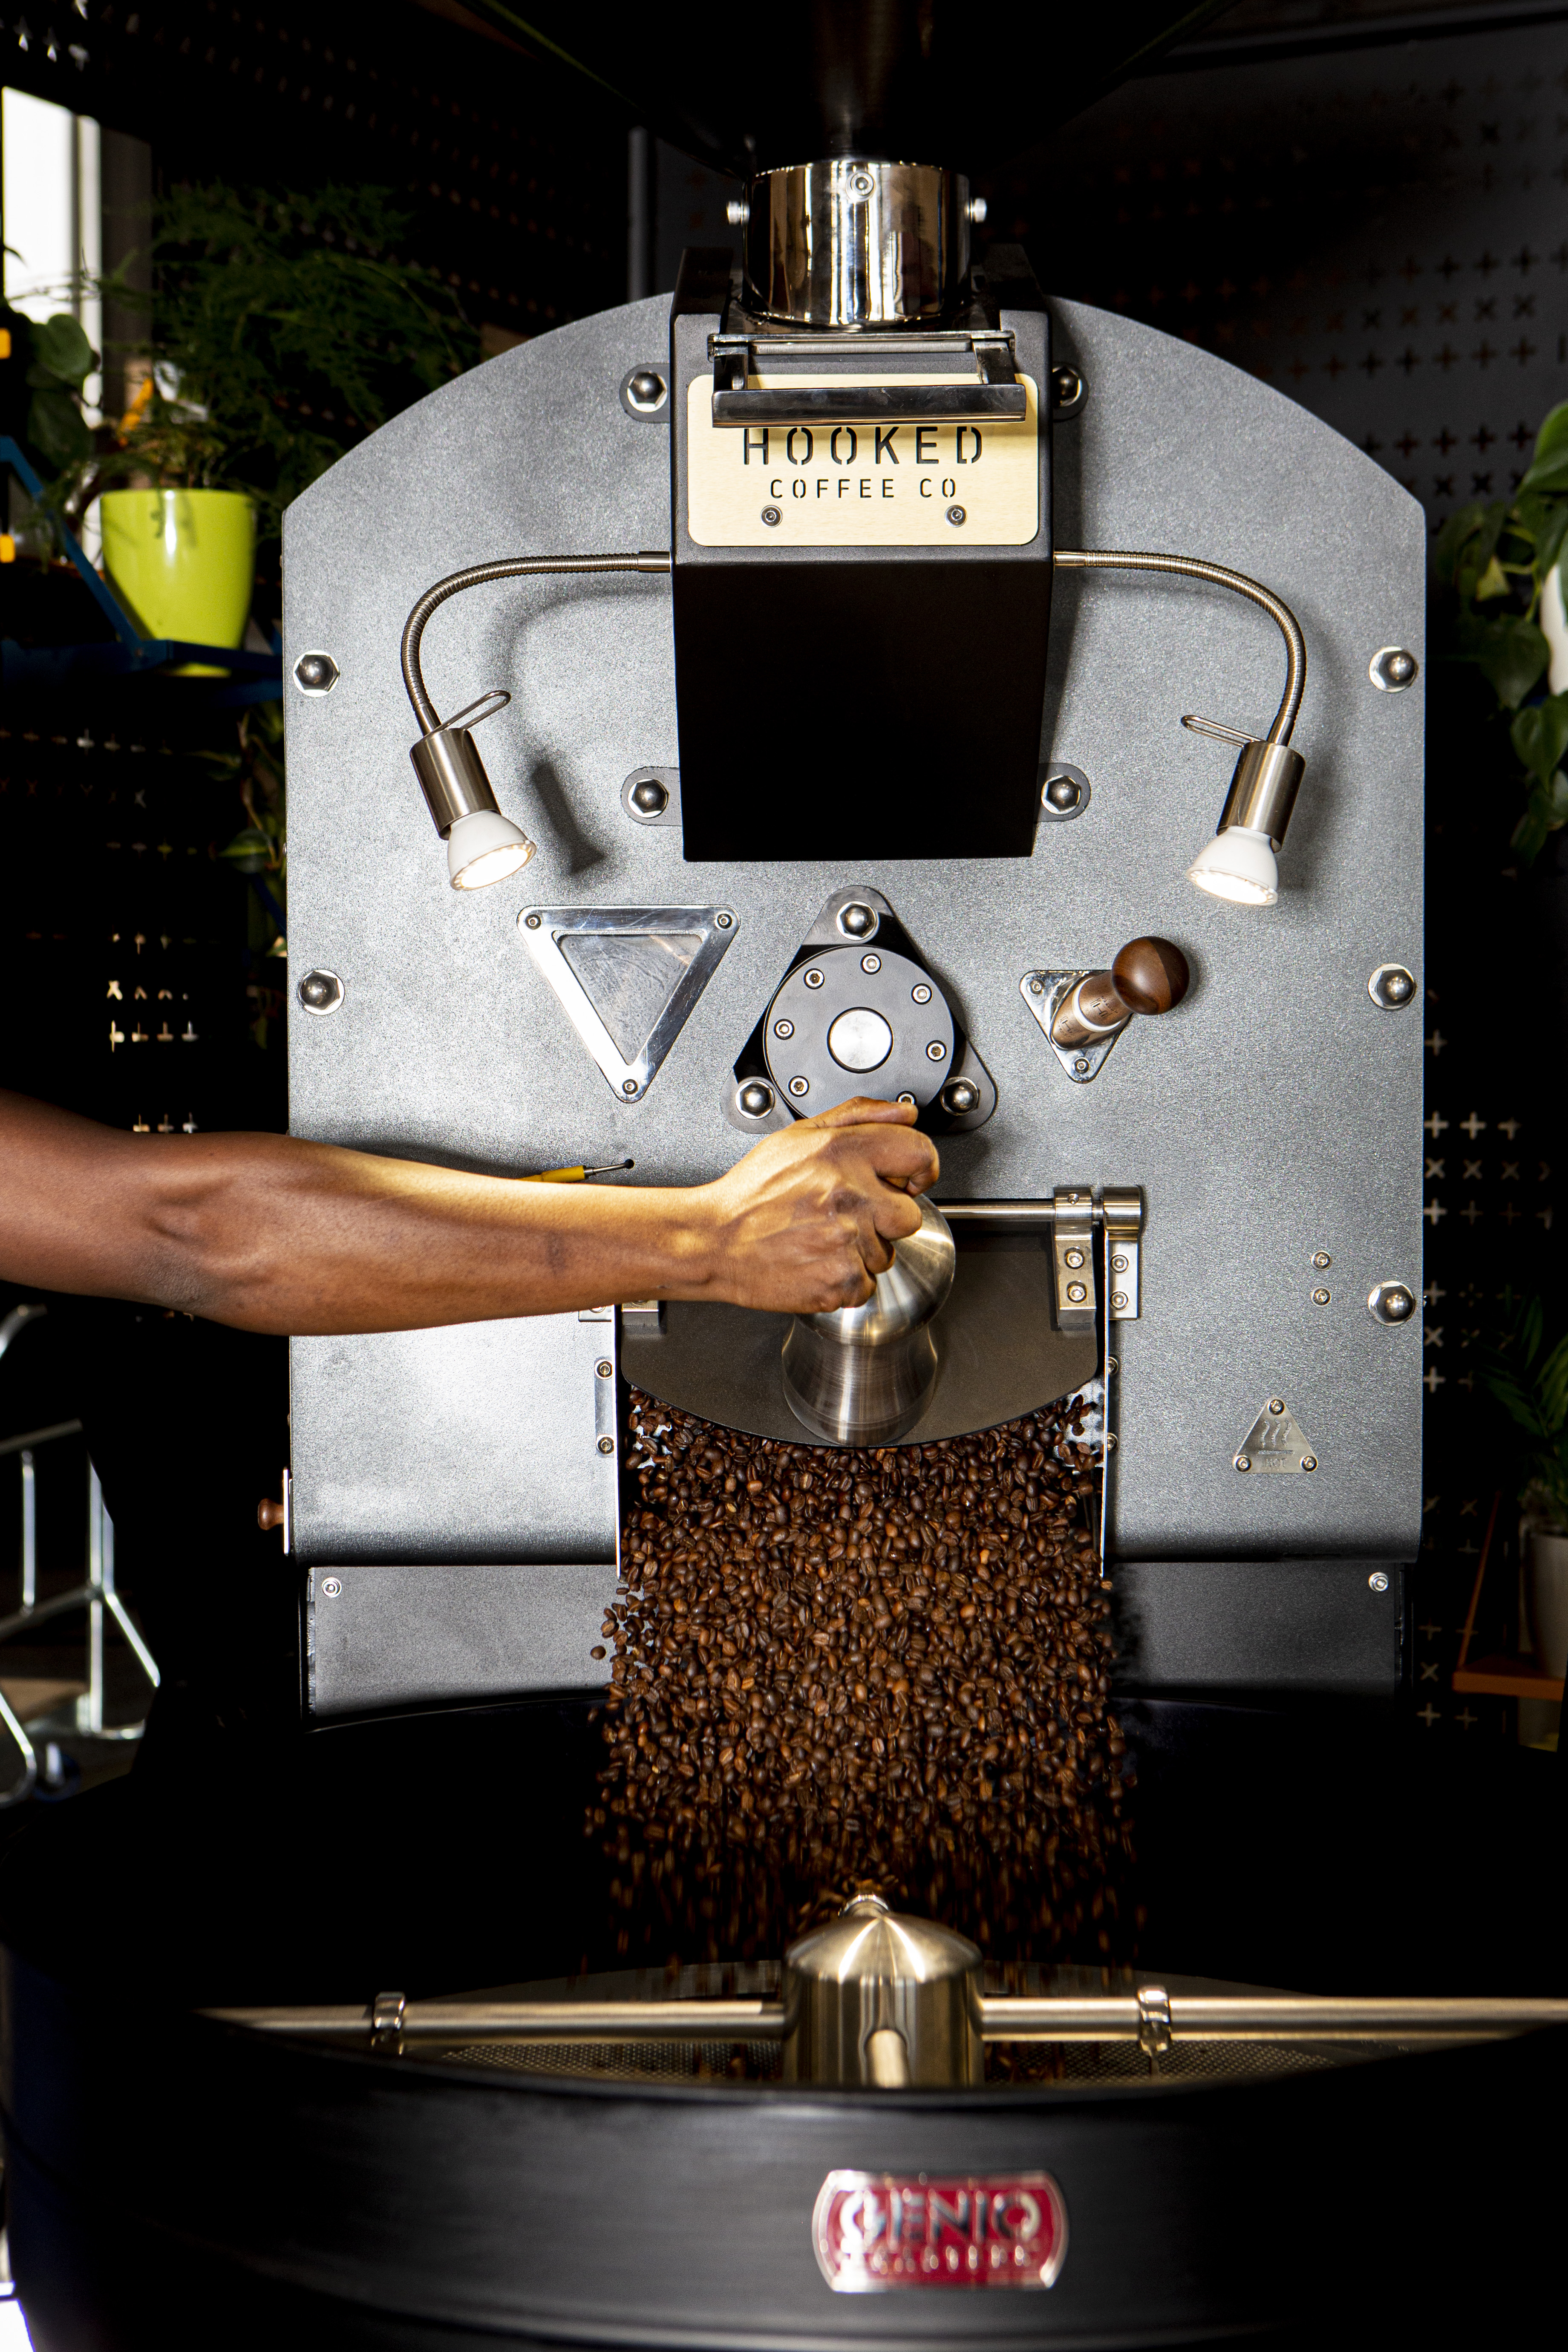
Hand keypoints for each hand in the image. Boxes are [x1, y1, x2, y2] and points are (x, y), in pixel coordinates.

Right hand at [691, 1097, 938, 1314]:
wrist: (715, 1241)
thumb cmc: (753, 1192)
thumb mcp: (799, 1135)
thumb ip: (858, 1117)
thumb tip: (904, 1115)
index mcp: (843, 1153)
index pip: (920, 1154)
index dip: (921, 1169)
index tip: (910, 1180)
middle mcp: (850, 1195)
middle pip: (910, 1215)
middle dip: (885, 1218)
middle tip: (846, 1215)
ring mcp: (848, 1241)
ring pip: (886, 1253)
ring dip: (862, 1250)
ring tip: (821, 1236)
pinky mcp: (841, 1280)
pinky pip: (868, 1284)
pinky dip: (847, 1278)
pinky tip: (817, 1259)